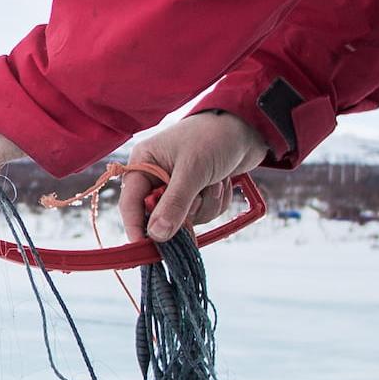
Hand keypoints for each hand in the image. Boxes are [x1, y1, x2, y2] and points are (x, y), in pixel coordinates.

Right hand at [117, 111, 269, 241]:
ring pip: (185, 218)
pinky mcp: (197, 192)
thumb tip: (157, 235)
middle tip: (199, 197)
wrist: (248, 127)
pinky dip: (215, 203)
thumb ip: (175, 203)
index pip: (130, 203)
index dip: (136, 228)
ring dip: (205, 205)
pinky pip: (202, 214)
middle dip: (185, 211)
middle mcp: (156, 175)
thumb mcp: (193, 170)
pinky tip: (222, 182)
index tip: (145, 251)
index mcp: (144, 163)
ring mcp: (177, 186)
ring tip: (215, 182)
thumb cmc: (214, 137)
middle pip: (159, 215)